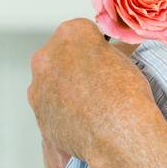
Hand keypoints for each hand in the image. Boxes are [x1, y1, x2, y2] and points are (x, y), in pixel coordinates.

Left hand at [28, 19, 156, 167]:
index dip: (96, 48)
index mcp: (71, 34)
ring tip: (94, 106)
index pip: (81, 33)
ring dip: (68, 90)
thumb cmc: (126, 95)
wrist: (118, 133)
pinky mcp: (39, 114)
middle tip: (100, 84)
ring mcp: (39, 86)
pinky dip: (65, 113)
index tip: (105, 59)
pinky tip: (86, 121)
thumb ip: (110, 52)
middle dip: (76, 67)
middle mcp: (47, 56)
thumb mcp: (127, 60)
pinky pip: (52, 109)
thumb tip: (113, 55)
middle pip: (61, 57)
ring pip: (53, 84)